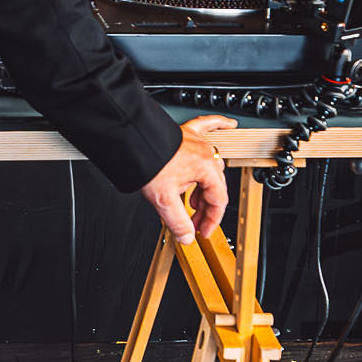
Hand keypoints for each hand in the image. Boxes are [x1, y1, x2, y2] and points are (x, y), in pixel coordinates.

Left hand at [140, 116, 235, 245]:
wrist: (132, 141)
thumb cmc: (148, 163)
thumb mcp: (164, 200)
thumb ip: (178, 221)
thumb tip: (186, 236)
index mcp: (206, 168)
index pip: (218, 200)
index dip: (211, 220)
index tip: (202, 231)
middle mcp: (206, 153)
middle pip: (215, 185)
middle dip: (205, 207)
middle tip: (194, 222)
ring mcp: (197, 141)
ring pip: (212, 163)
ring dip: (206, 184)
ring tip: (196, 199)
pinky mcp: (186, 131)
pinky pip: (209, 125)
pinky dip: (220, 125)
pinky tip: (229, 125)